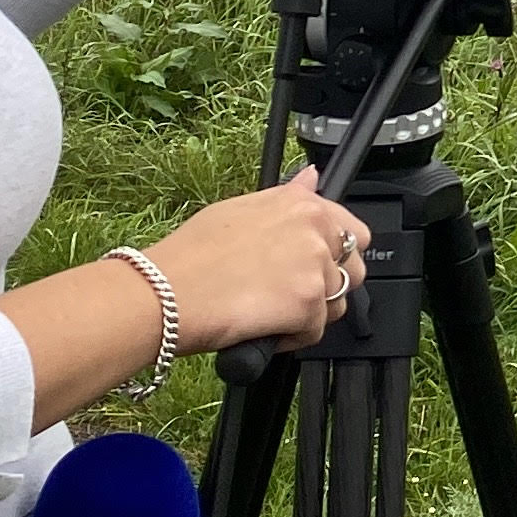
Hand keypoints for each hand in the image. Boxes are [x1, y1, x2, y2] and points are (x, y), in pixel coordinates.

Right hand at [147, 173, 365, 353]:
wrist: (164, 293)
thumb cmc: (189, 256)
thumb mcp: (238, 210)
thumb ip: (286, 199)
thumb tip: (311, 178)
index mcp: (301, 204)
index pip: (353, 230)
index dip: (335, 255)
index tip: (315, 268)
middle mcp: (315, 230)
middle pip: (351, 270)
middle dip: (327, 287)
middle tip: (287, 294)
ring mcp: (315, 267)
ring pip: (335, 303)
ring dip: (308, 314)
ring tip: (267, 311)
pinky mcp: (309, 304)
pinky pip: (314, 331)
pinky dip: (290, 338)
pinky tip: (261, 328)